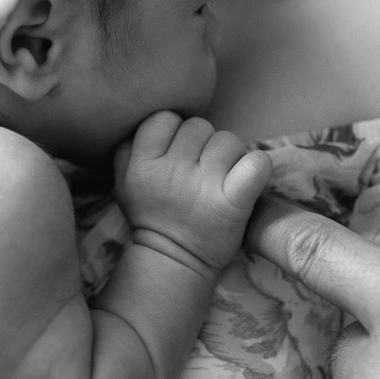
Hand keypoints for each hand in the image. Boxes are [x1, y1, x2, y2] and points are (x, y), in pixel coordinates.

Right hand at [116, 111, 273, 275]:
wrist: (174, 260)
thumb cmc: (151, 215)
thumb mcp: (122, 183)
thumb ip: (126, 149)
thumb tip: (146, 122)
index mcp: (143, 164)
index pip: (164, 118)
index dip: (174, 130)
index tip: (177, 151)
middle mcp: (172, 172)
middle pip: (199, 126)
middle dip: (202, 143)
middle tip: (200, 168)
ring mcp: (204, 186)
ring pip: (228, 140)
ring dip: (229, 155)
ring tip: (221, 177)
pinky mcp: (233, 202)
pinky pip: (256, 163)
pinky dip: (257, 165)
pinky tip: (248, 176)